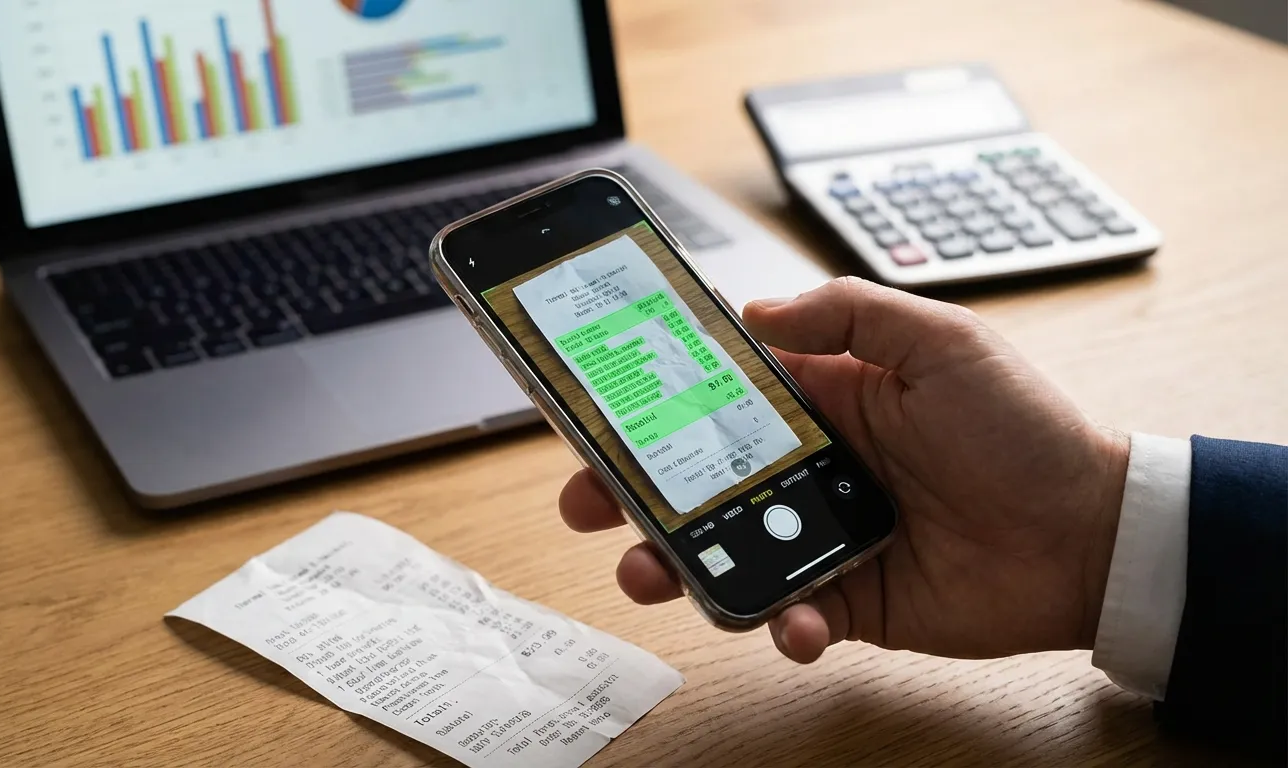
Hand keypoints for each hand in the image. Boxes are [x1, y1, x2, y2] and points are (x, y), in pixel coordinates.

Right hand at [559, 277, 1128, 663]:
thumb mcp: (942, 340)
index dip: (655, 397)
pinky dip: (779, 624)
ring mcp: (822, 534)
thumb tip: (754, 308)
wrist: (1088, 536)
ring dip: (673, 564)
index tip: (599, 402)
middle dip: (631, 488)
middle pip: (697, 476)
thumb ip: (849, 312)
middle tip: (585, 498)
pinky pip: (787, 615)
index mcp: (825, 397)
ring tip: (648, 573)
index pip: (718, 393)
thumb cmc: (1022, 428)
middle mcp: (811, 465)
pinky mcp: (845, 599)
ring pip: (722, 550)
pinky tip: (794, 622)